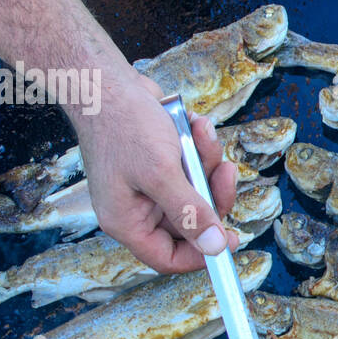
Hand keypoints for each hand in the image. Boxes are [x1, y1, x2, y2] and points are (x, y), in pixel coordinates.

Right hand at [72, 72, 239, 271]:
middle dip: (211, 194)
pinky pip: (193, 168)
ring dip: (207, 163)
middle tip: (223, 172)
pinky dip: (199, 147)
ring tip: (201, 133)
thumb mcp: (161, 173)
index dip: (201, 254)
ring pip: (197, 191)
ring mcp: (149, 186)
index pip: (168, 258)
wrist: (106, 81)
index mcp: (127, 221)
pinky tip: (194, 124)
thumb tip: (214, 247)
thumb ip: (189, 212)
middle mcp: (137, 208)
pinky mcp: (161, 165)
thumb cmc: (123, 125)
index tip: (231, 240)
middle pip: (191, 223)